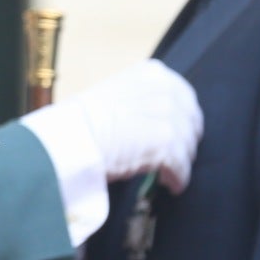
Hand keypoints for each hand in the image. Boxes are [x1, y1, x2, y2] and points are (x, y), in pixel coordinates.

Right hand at [64, 59, 203, 192]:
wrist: (68, 137)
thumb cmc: (81, 120)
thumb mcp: (116, 93)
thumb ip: (143, 99)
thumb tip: (158, 120)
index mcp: (153, 74)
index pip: (184, 99)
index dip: (182, 120)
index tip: (177, 134)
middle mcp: (165, 90)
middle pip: (191, 124)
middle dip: (184, 142)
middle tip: (174, 157)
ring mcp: (168, 117)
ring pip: (187, 148)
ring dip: (180, 163)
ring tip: (169, 174)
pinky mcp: (167, 144)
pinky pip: (181, 168)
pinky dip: (177, 179)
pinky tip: (170, 185)